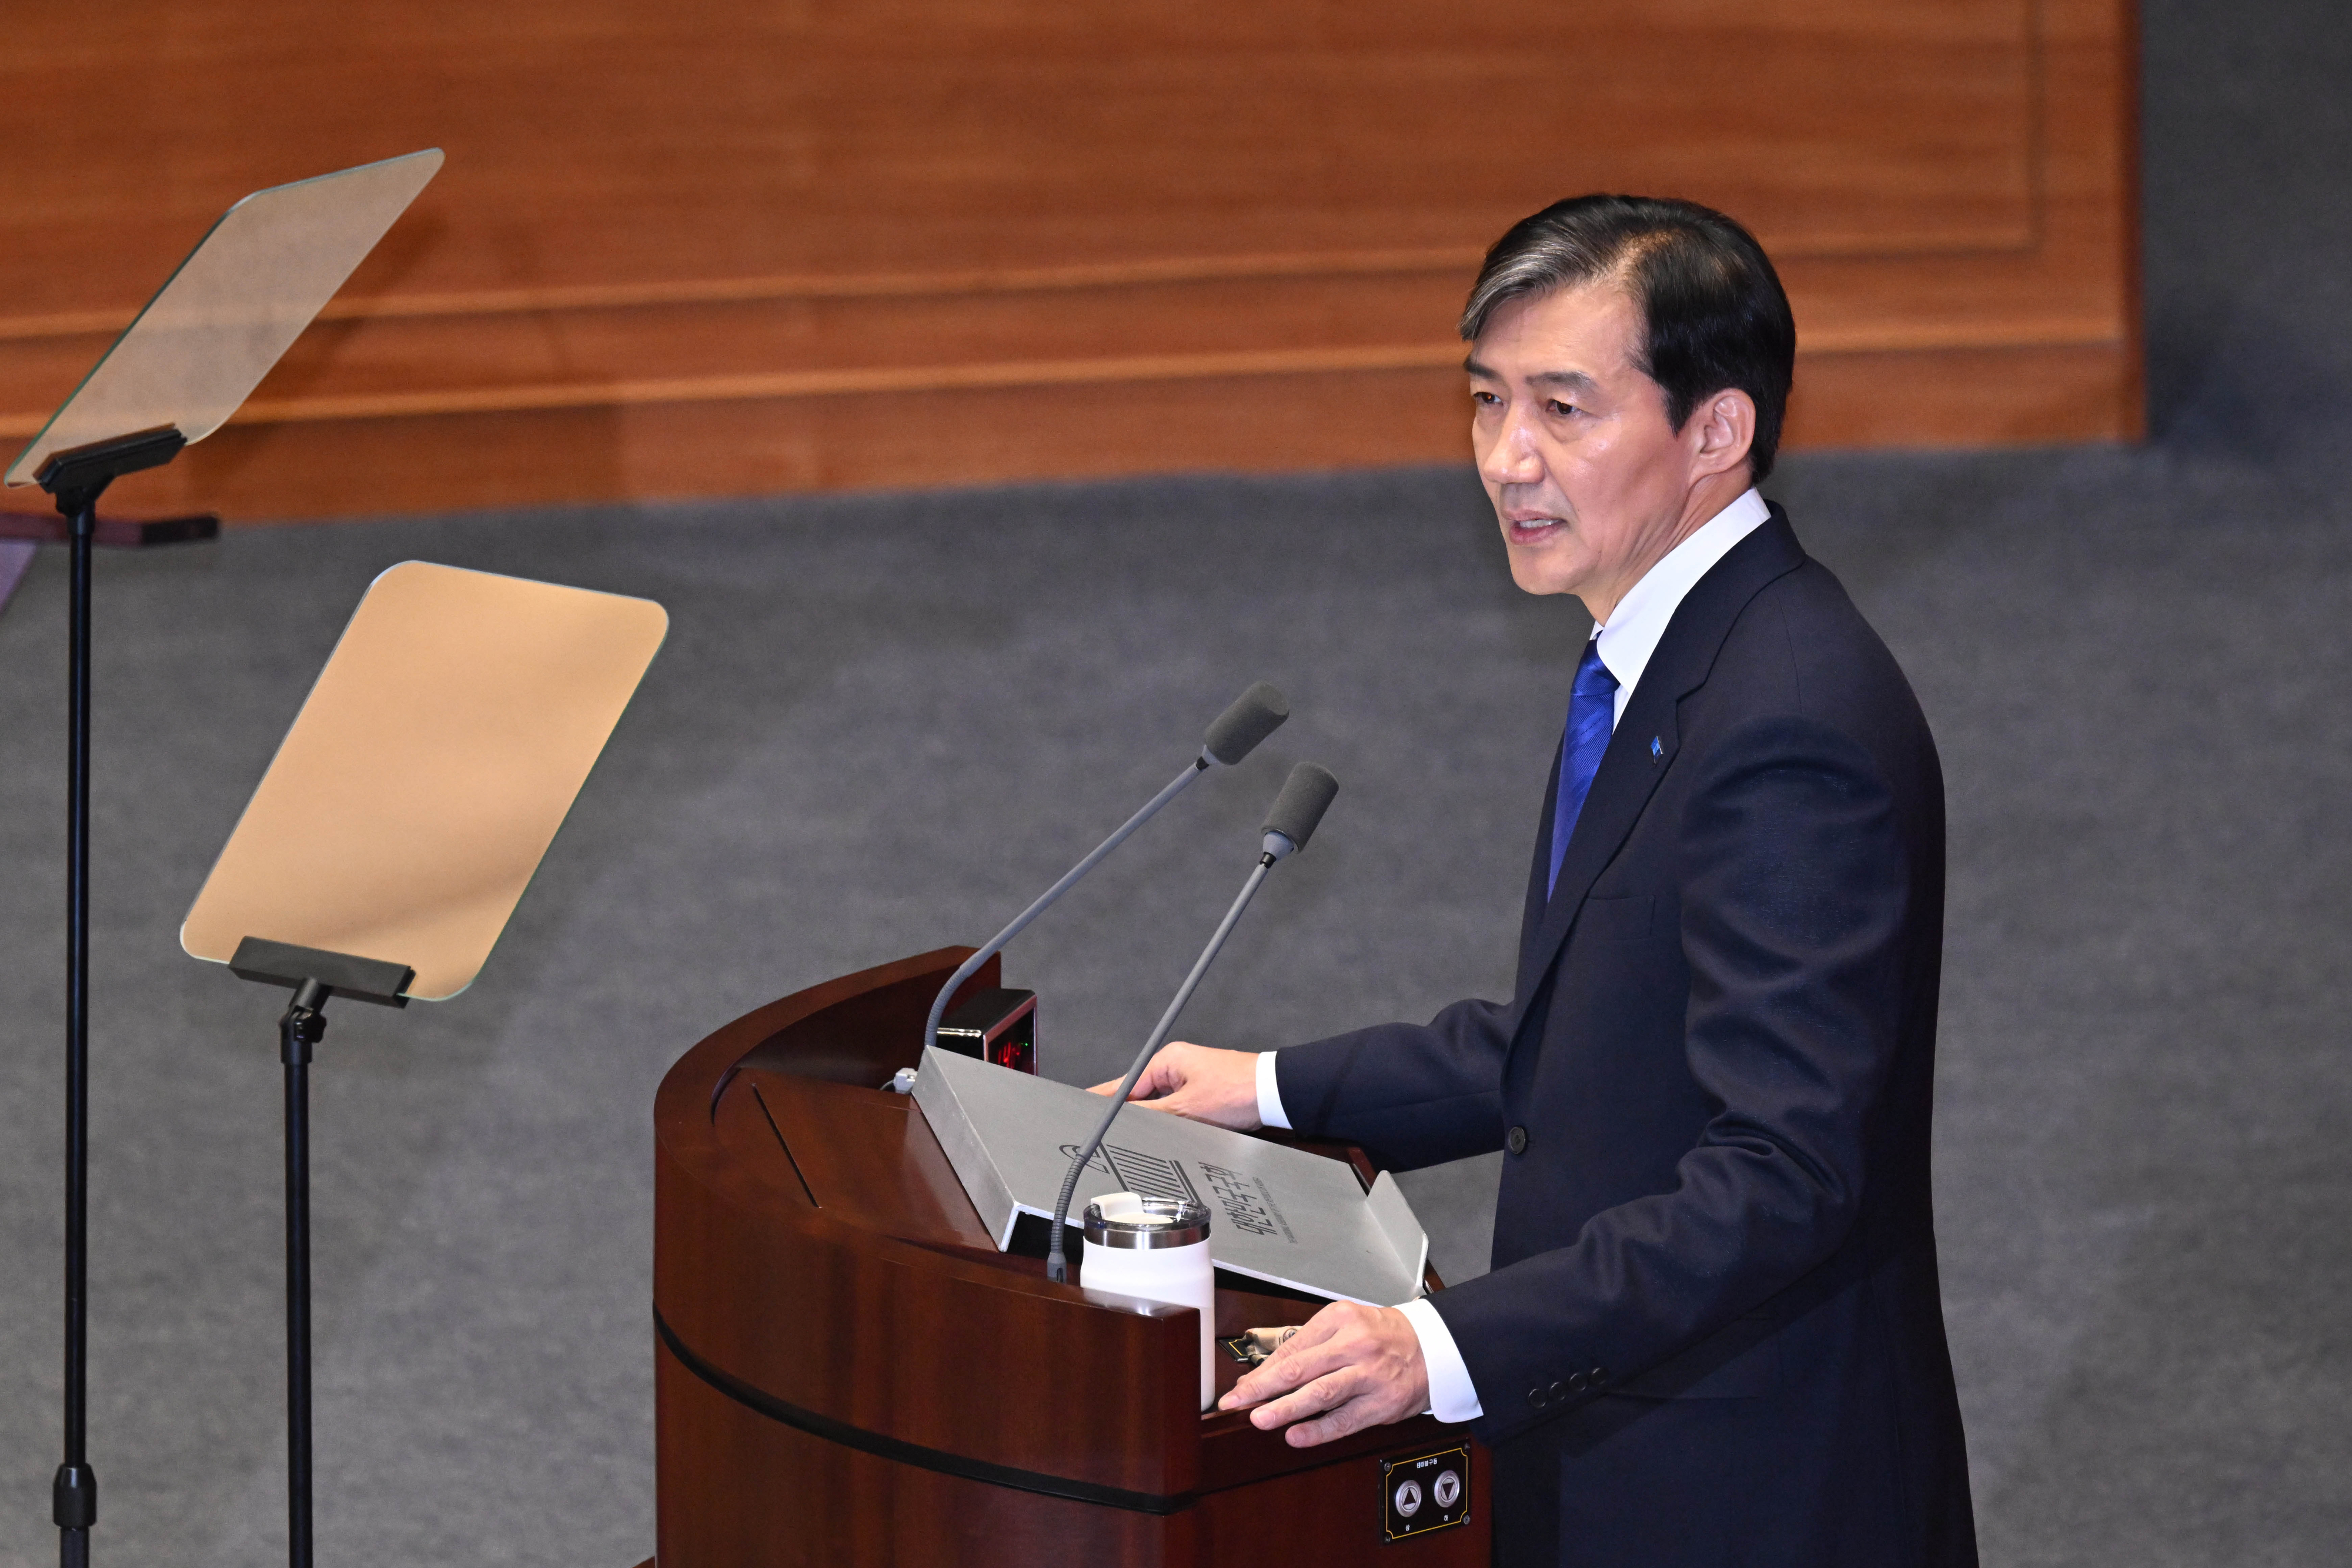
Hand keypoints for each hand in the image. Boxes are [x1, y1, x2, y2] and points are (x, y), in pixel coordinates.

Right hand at [1088, 1041, 1261, 1129]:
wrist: (1274, 1094)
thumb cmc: (1238, 1091)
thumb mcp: (1186, 1109)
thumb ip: (1150, 1114)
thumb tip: (1122, 1119)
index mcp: (1167, 1060)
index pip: (1125, 1084)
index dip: (1106, 1101)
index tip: (1086, 1110)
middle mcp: (1176, 1066)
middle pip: (1141, 1094)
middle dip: (1131, 1114)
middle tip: (1115, 1133)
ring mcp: (1190, 1079)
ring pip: (1159, 1104)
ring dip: (1155, 1119)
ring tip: (1148, 1134)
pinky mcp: (1202, 1093)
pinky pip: (1176, 1108)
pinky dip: (1172, 1120)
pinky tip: (1171, 1133)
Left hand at [1216, 1301, 1428, 1446]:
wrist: (1434, 1348)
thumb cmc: (1383, 1336)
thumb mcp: (1346, 1325)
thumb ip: (1307, 1347)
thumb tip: (1265, 1374)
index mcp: (1341, 1319)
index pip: (1292, 1348)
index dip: (1262, 1371)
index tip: (1240, 1389)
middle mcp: (1355, 1345)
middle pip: (1301, 1367)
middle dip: (1264, 1388)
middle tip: (1238, 1402)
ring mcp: (1370, 1375)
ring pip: (1321, 1393)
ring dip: (1286, 1408)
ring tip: (1261, 1418)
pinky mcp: (1382, 1404)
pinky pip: (1345, 1420)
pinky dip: (1318, 1431)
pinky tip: (1297, 1436)